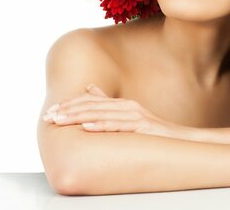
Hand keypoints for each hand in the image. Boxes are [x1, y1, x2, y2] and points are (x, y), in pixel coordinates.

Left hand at [43, 83, 184, 139]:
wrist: (181, 141)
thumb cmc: (154, 132)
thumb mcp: (130, 118)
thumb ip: (109, 104)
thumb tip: (89, 89)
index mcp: (123, 104)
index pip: (91, 102)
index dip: (70, 105)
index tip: (51, 112)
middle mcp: (127, 107)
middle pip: (92, 106)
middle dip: (68, 111)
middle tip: (48, 117)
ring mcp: (135, 116)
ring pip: (101, 114)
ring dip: (78, 117)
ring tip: (60, 121)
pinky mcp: (142, 127)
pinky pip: (118, 126)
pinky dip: (101, 125)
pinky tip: (86, 127)